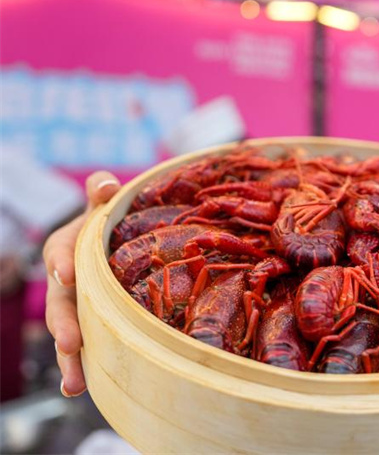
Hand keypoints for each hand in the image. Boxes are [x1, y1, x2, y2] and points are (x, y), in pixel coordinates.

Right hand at [43, 171, 119, 396]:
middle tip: (71, 342)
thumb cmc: (113, 218)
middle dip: (64, 323)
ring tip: (74, 384)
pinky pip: (81, 345)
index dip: (63, 262)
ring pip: (68, 331)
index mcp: (68, 246)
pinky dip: (78, 367)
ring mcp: (76, 304)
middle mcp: (66, 279)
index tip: (68, 274)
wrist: (121, 239)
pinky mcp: (89, 322)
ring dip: (69, 357)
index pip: (61, 252)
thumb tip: (108, 184)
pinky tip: (77, 389)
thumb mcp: (107, 203)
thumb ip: (103, 191)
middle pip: (61, 302)